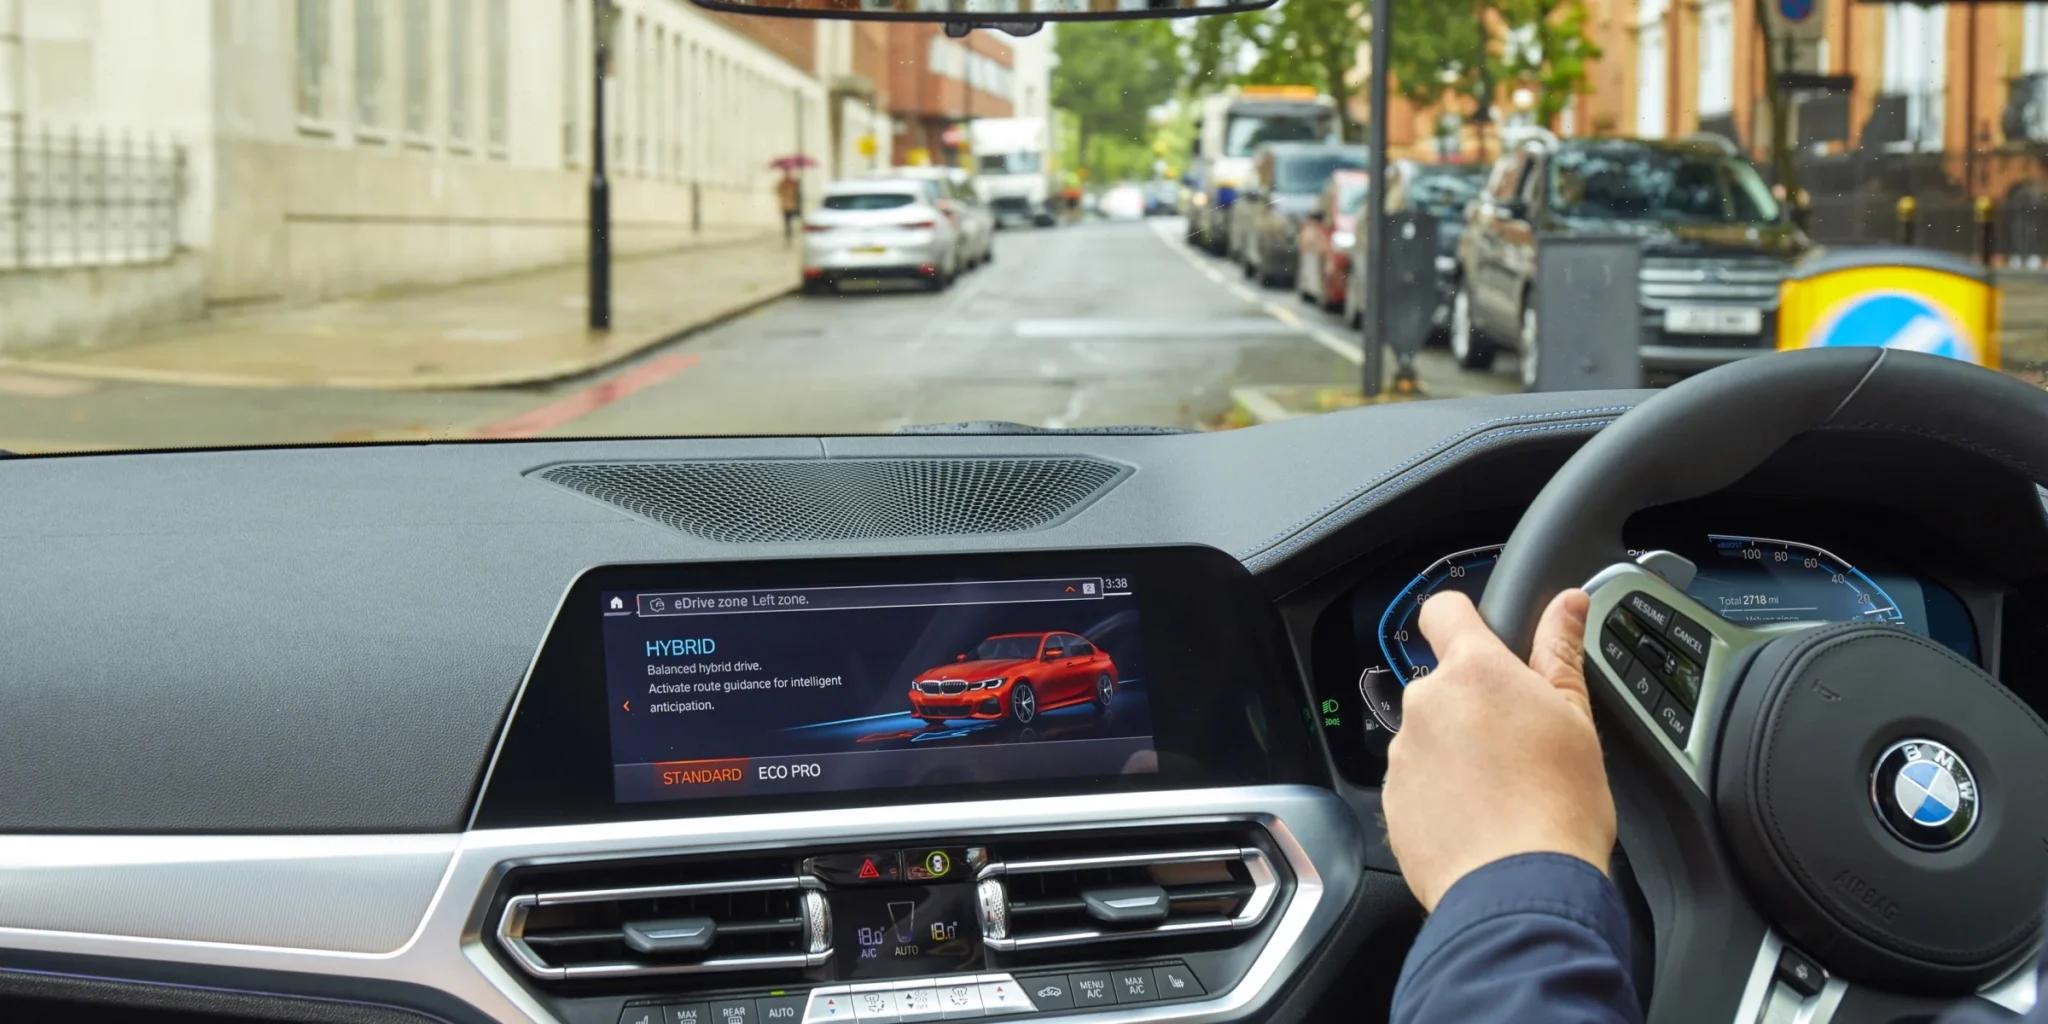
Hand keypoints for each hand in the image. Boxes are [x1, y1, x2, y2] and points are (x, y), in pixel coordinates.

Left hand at [1382, 589, 1616, 911]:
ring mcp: (1403, 755)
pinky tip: (1478, 819)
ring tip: (1500, 791)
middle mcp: (1426, 705)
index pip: (1444, 611)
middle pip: (1444, 686)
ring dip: (1456, 752)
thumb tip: (1567, 604)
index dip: (1461, 619)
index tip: (1479, 638)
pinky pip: (1417, 783)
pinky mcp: (1393, 801)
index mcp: (1473, 673)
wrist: (1520, 889)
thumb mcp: (1576, 718)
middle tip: (1516, 744)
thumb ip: (1560, 652)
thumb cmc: (1557, 807)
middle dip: (1473, 707)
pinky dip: (1441, 794)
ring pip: (1430, 737)